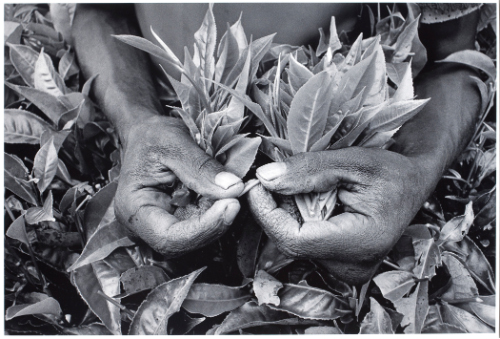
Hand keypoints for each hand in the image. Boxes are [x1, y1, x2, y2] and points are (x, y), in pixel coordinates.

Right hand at [114, 115, 243, 256]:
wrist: (148, 134)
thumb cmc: (152, 136)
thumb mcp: (175, 144)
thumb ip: (201, 167)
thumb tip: (233, 188)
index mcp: (133, 210)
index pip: (168, 238)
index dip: (203, 228)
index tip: (230, 204)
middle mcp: (145, 226)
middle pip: (185, 242)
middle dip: (216, 222)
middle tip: (236, 193)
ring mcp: (163, 225)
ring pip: (198, 237)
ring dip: (219, 215)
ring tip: (229, 187)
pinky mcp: (180, 220)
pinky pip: (203, 224)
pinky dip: (218, 209)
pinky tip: (222, 190)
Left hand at [247, 147, 430, 283]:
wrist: (412, 185)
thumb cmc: (390, 171)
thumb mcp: (352, 161)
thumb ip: (308, 170)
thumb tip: (264, 178)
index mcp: (361, 243)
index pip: (294, 239)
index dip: (267, 213)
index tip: (254, 185)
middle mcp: (353, 267)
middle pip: (291, 242)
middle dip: (277, 208)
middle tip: (279, 176)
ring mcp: (347, 270)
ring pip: (295, 243)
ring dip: (288, 212)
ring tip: (305, 186)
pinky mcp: (340, 266)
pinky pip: (305, 244)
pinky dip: (299, 219)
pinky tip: (312, 201)